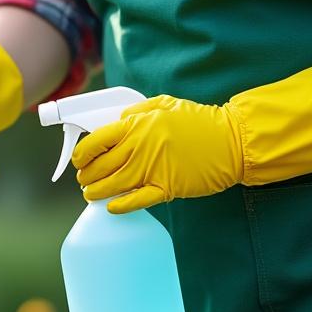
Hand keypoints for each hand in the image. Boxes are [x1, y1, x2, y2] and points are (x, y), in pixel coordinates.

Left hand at [73, 96, 242, 212]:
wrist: (231, 141)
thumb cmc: (200, 122)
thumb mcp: (165, 104)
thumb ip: (137, 112)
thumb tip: (116, 121)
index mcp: (136, 125)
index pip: (96, 141)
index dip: (82, 153)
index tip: (80, 159)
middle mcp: (139, 148)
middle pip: (99, 167)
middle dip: (86, 176)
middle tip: (85, 179)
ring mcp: (151, 169)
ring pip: (111, 186)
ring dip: (96, 192)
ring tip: (92, 194)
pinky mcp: (166, 188)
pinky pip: (135, 201)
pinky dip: (120, 206)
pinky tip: (111, 207)